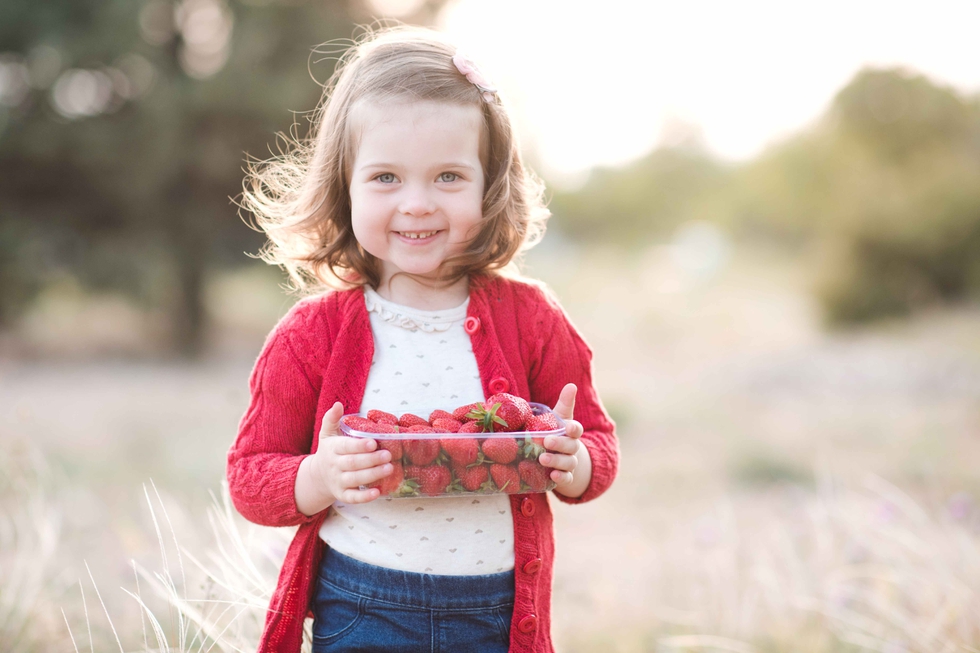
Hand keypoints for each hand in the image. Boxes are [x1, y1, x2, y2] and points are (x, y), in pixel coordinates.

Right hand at [308, 402, 393, 504]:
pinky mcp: (342, 495)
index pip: (345, 447)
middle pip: (352, 464)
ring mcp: (338, 482)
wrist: (317, 477)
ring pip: (355, 480)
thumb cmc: (329, 451)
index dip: (359, 446)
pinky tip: (378, 492)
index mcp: (332, 449)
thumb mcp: (327, 434)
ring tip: (389, 468)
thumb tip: (337, 404)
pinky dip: (364, 497)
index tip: (373, 442)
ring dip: (372, 475)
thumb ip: (331, 419)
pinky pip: (353, 498)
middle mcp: (334, 466)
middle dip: (371, 460)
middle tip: (388, 455)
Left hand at [538, 383, 591, 497]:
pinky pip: (566, 479)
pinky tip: (552, 476)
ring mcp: (570, 463)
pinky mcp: (565, 477)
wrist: (562, 457)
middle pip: (571, 446)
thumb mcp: (559, 418)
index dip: (574, 429)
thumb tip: (571, 385)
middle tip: (547, 442)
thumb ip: (565, 403)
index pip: (576, 429)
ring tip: (542, 459)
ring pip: (568, 463)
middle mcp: (573, 448)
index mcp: (571, 432)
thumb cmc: (557, 433)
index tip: (568, 427)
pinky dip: (561, 478)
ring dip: (557, 461)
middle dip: (560, 444)